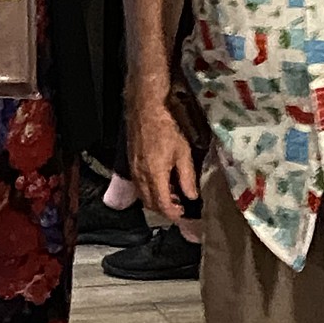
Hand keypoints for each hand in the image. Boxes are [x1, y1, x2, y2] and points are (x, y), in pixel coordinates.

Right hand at [128, 96, 197, 221]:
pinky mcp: (131, 162)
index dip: (173, 214)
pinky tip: (160, 181)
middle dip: (164, 209)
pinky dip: (148, 190)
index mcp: (155, 176)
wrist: (146, 108)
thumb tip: (192, 197)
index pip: (162, 205)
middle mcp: (141, 177)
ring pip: (142, 195)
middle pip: (150, 204)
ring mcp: (133, 170)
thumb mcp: (184, 153)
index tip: (183, 213)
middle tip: (180, 206)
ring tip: (172, 195)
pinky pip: (138, 185)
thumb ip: (187, 177)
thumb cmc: (168, 128)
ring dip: (156, 200)